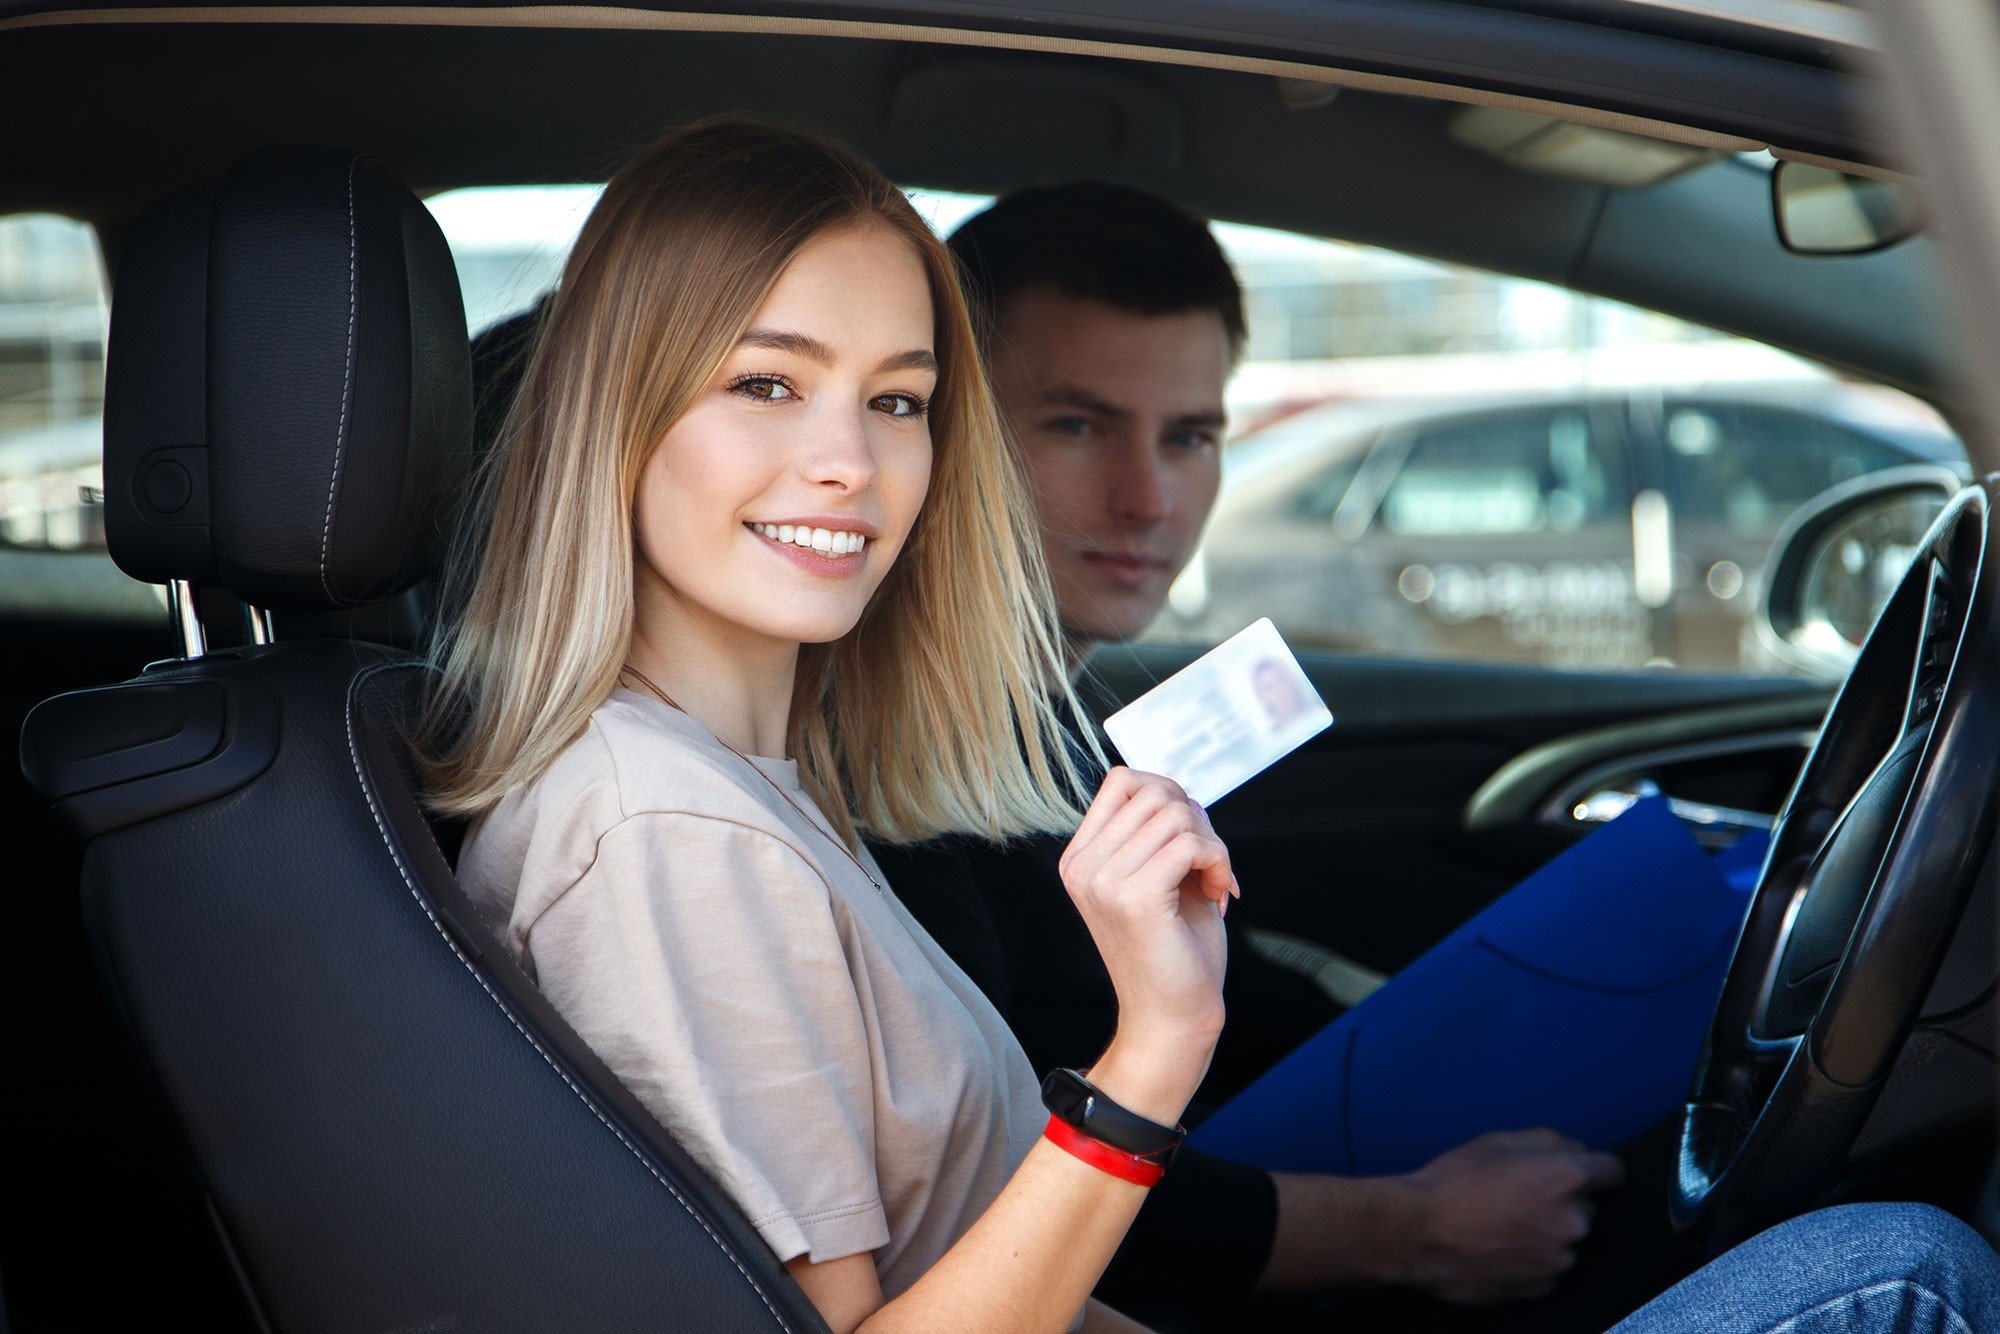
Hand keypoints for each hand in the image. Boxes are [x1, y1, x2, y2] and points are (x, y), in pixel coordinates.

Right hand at [1058, 768, 1235, 1117]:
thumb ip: (1160, 831)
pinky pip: (1190, 843)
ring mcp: (1103, 881)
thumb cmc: (1174, 950)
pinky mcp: (1134, 898)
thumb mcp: (1160, 876)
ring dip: (1212, 844)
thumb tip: (1179, 791)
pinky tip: (1219, 894)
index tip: (1191, 842)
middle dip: (1198, 821)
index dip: (1171, 797)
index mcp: (1080, 858)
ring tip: (1214, 884)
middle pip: (1153, 792)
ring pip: (1175, 814)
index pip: (1123, 780)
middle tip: (1209, 865)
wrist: (1173, 1019)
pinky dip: (1218, 861)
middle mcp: (1082, 866)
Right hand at [1387, 1129, 1625, 1304]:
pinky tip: (1500, 1248)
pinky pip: (1549, 1265)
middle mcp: (1575, 1221)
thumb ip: (1547, 1141)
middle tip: (1521, 1196)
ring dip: (1548, 1230)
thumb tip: (1574, 1152)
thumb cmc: (1454, 1180)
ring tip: (1504, 1225)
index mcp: (1567, 1178)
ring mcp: (1561, 1259)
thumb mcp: (1497, 1140)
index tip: (1576, 1172)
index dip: (1595, 1167)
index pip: (1613, 1170)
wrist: (1419, 1233)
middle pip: (1586, 1205)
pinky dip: (1533, 1257)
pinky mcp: (1543, 1287)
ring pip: (1567, 1237)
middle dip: (1563, 1199)